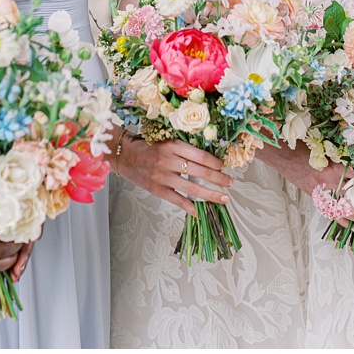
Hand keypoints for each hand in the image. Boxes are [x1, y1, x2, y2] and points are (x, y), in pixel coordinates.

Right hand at [111, 137, 233, 212]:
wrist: (124, 155)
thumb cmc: (149, 147)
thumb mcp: (168, 141)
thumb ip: (186, 150)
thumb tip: (210, 160)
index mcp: (174, 146)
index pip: (202, 156)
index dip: (216, 163)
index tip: (223, 167)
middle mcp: (169, 161)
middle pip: (201, 173)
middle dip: (219, 179)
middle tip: (230, 183)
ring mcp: (162, 177)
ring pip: (192, 188)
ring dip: (211, 194)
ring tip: (223, 198)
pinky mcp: (156, 189)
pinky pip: (177, 200)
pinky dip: (190, 206)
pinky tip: (200, 211)